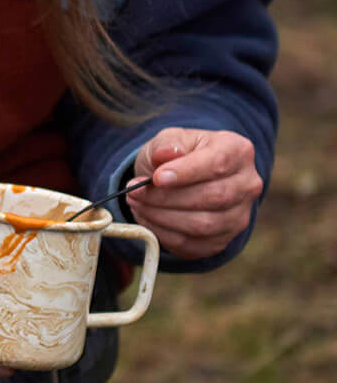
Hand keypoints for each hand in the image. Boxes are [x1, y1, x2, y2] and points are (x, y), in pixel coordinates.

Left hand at [124, 127, 261, 258]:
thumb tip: (165, 155)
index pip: (217, 164)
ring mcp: (239, 216)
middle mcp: (247, 185)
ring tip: (136, 203)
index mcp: (237, 151)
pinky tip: (146, 218)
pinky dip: (165, 234)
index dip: (186, 173)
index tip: (157, 178)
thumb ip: (168, 144)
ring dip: (163, 217)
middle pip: (213, 198)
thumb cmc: (177, 153)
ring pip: (204, 225)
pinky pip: (195, 245)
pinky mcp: (224, 240)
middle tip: (134, 191)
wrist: (182, 175)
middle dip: (167, 197)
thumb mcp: (170, 138)